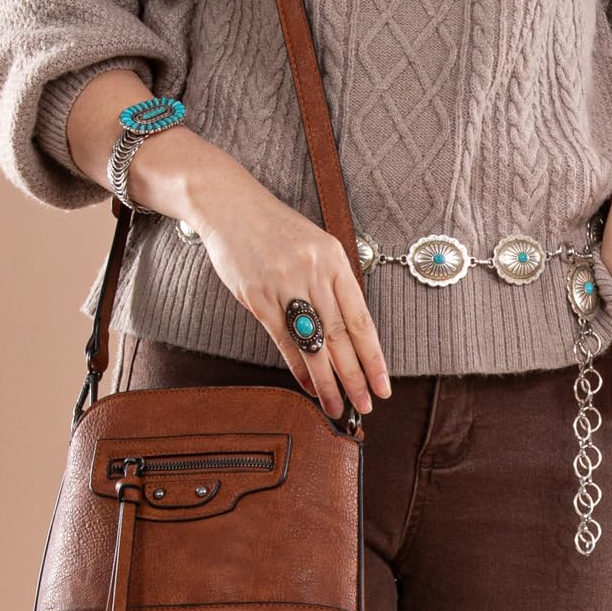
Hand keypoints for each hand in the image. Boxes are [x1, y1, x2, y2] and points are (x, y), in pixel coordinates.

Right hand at [62, 67, 390, 417]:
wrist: (228, 204)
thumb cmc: (275, 228)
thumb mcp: (315, 246)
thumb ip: (332, 284)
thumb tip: (349, 334)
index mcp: (334, 259)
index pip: (361, 319)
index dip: (374, 357)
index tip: (383, 384)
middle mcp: (312, 272)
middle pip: (340, 336)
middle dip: (355, 377)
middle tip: (366, 406)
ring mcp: (283, 284)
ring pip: (313, 344)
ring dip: (327, 381)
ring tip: (337, 407)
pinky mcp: (256, 296)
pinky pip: (282, 340)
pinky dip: (297, 366)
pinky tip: (308, 385)